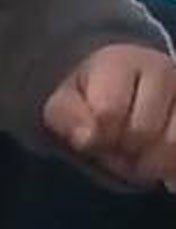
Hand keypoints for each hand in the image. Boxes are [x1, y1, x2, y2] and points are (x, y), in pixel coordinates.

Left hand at [44, 44, 175, 188]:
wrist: (120, 87)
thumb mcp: (63, 106)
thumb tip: (88, 138)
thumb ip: (69, 119)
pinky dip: (172, 166)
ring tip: (137, 155)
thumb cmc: (87, 99)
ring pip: (173, 142)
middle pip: (142, 131)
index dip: (98, 136)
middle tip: (115, 148)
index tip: (93, 138)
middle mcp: (162, 69)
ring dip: (150, 162)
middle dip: (123, 150)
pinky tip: (160, 163)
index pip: (108, 112)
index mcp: (121, 63)